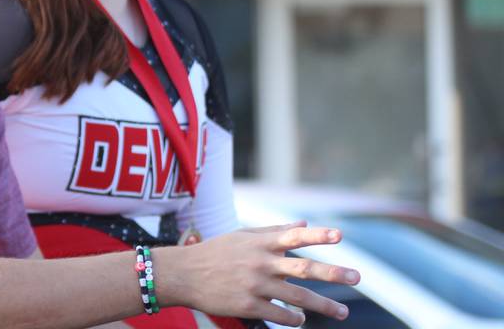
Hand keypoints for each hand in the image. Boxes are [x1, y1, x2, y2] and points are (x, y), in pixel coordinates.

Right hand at [163, 222, 359, 326]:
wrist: (184, 274)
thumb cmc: (215, 252)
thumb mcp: (243, 236)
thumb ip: (273, 231)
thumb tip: (303, 223)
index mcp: (260, 243)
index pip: (294, 236)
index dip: (317, 234)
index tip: (339, 235)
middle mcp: (261, 262)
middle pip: (304, 268)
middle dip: (333, 273)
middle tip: (357, 277)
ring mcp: (255, 286)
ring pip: (298, 298)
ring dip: (323, 305)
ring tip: (342, 312)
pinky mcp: (248, 306)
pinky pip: (279, 314)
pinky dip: (294, 318)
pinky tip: (302, 320)